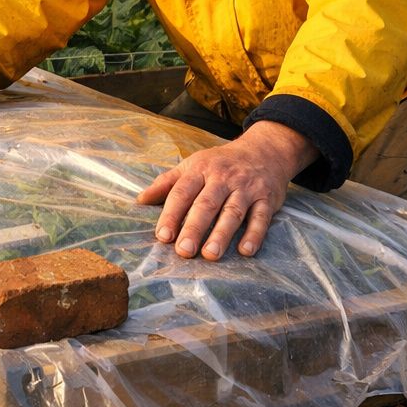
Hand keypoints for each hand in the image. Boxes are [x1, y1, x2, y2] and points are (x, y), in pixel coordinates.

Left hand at [136, 121, 317, 259]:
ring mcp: (246, 188)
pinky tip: (245, 250)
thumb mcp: (192, 165)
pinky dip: (254, 234)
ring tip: (210, 255)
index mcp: (200, 170)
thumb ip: (167, 183)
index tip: (163, 236)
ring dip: (221, 234)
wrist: (264, 151)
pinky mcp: (266, 199)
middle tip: (183, 251)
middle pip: (206, 205)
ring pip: (232, 212)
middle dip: (194, 228)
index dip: (172, 214)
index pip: (183, 193)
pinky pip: (260, 218)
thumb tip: (140, 200)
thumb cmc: (221, 163)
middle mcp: (223, 178)